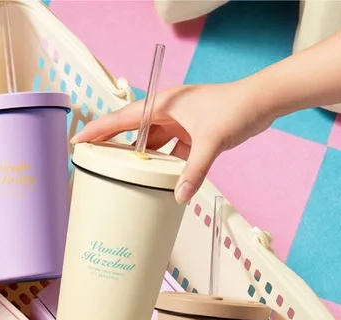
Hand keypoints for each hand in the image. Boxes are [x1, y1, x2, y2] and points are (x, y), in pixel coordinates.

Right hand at [70, 78, 274, 203]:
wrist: (262, 102)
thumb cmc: (235, 108)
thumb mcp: (211, 142)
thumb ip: (194, 171)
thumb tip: (179, 197)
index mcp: (163, 105)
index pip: (121, 119)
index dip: (98, 130)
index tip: (78, 141)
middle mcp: (166, 112)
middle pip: (131, 132)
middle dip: (113, 146)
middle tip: (94, 161)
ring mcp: (178, 123)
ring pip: (150, 143)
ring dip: (139, 158)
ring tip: (121, 175)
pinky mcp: (190, 133)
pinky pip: (169, 151)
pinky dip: (162, 164)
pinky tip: (157, 178)